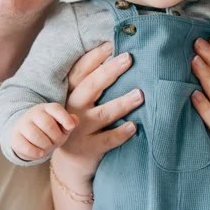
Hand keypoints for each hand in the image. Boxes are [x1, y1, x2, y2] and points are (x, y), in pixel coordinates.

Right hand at [11, 103, 77, 160]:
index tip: (71, 127)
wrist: (28, 138)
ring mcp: (23, 124)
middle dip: (55, 137)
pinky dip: (35, 152)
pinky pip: (25, 146)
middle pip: (47, 124)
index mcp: (47, 109)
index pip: (55, 109)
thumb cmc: (50, 132)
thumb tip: (74, 121)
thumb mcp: (62, 128)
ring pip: (35, 134)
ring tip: (47, 147)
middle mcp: (34, 114)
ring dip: (45, 145)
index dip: (64, 117)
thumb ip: (69, 123)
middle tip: (56, 142)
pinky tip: (40, 153)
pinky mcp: (15, 137)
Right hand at [54, 43, 141, 189]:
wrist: (69, 165)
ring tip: (140, 94)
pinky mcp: (89, 149)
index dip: (94, 57)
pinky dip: (121, 133)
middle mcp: (72, 110)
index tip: (111, 44)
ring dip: (122, 103)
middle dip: (109, 71)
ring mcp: (79, 131)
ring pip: (102, 113)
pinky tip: (134, 126)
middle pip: (90, 87)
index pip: (80, 72)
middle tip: (128, 58)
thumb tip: (119, 57)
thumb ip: (91, 85)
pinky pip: (107, 139)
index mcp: (69, 95)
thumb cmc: (80, 125)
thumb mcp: (78, 105)